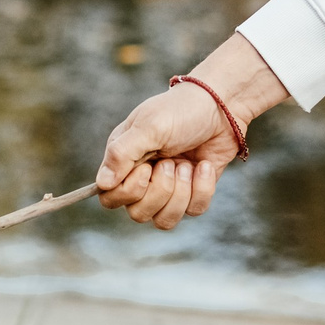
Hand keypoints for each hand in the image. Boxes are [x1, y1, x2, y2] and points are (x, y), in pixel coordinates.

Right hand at [96, 34, 289, 229]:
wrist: (222, 105)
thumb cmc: (181, 111)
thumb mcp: (149, 127)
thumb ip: (121, 154)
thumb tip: (102, 184)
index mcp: (123, 159)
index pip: (110, 197)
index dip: (129, 191)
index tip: (146, 167)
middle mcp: (143, 177)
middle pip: (137, 213)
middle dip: (160, 191)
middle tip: (170, 162)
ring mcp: (168, 187)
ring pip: (164, 220)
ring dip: (180, 194)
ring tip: (187, 165)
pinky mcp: (193, 191)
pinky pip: (192, 211)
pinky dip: (202, 189)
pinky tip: (205, 166)